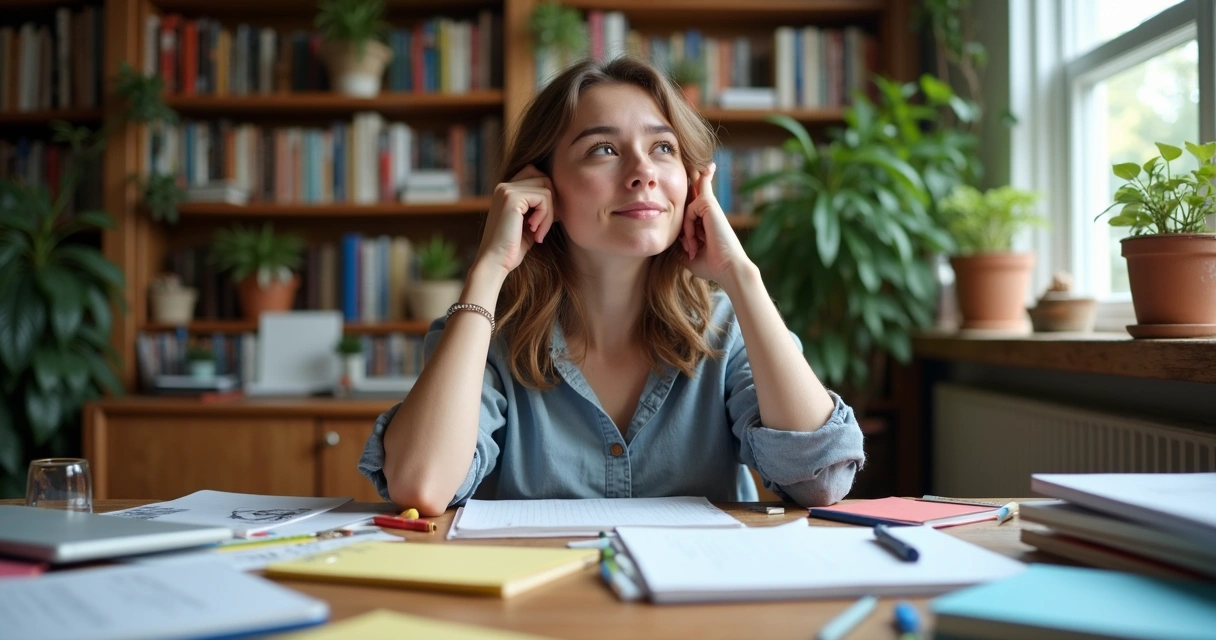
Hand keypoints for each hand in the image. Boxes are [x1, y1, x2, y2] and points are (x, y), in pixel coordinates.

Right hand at [477, 165, 555, 274]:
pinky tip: (534, 231)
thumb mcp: (528, 222)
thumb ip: (538, 207)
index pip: (535, 174)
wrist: (495, 261)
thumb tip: (558, 196)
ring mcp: (507, 190)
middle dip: (550, 204)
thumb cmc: (512, 248)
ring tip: (537, 231)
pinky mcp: (512, 198)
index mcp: (506, 191)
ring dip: (549, 213)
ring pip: (546, 189)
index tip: (544, 219)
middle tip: (542, 226)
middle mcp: (504, 186)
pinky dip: (545, 217)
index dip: (546, 196)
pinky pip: (544, 198)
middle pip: (544, 179)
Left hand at [681, 162, 749, 281]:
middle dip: (703, 177)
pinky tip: (695, 241)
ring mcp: (712, 209)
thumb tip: (674, 241)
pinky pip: (690, 210)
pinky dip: (689, 228)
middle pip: (702, 190)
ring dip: (687, 232)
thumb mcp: (691, 257)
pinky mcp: (710, 205)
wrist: (729, 269)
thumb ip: (682, 246)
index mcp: (710, 223)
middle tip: (710, 165)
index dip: (701, 189)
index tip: (706, 174)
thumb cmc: (712, 266)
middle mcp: (712, 213)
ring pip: (688, 209)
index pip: (701, 203)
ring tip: (693, 249)